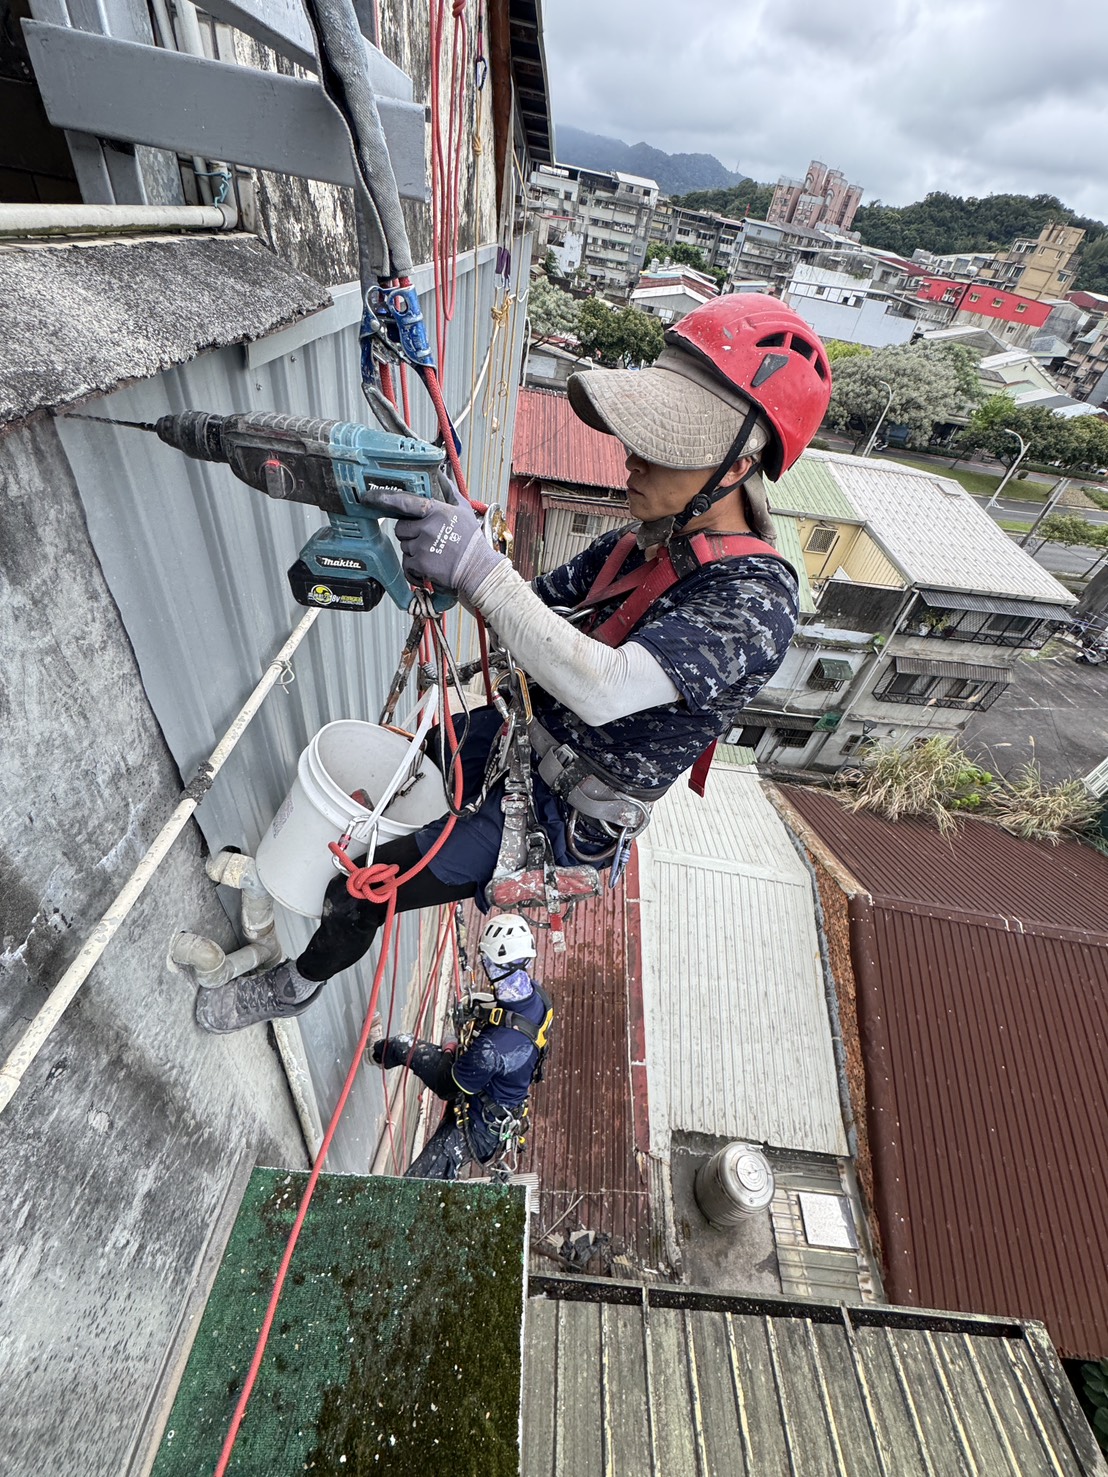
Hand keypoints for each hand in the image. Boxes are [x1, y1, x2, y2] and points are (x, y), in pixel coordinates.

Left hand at [374, 480, 502, 598]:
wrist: (477, 569)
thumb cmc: (471, 541)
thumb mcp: (464, 511)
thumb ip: (450, 492)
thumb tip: (441, 475)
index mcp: (435, 511)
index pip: (404, 502)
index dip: (384, 499)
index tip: (368, 498)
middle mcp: (426, 527)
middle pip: (400, 528)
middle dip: (409, 535)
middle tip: (426, 540)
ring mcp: (422, 546)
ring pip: (404, 547)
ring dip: (414, 552)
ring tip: (432, 554)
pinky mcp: (420, 564)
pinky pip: (407, 565)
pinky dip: (414, 570)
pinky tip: (428, 568)